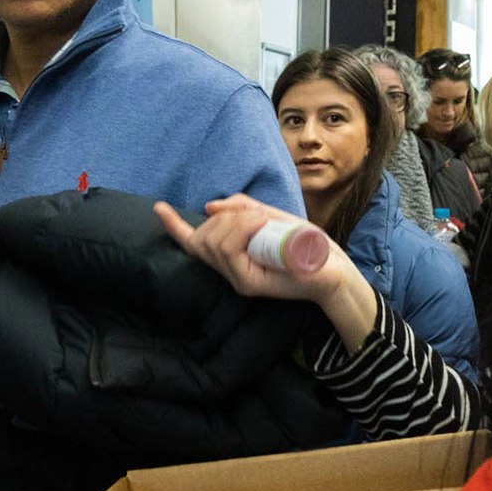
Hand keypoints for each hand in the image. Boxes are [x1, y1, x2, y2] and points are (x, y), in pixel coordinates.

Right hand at [154, 195, 351, 303]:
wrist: (333, 268)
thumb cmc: (305, 244)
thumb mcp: (271, 217)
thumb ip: (243, 209)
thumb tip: (210, 206)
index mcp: (231, 257)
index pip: (194, 243)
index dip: (174, 226)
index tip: (158, 207)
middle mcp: (229, 271)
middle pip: (205, 237)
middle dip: (225, 217)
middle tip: (256, 216)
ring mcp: (238, 279)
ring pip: (217, 242)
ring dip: (238, 221)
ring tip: (263, 221)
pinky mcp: (251, 284)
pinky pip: (231, 252)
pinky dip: (242, 230)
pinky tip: (256, 222)